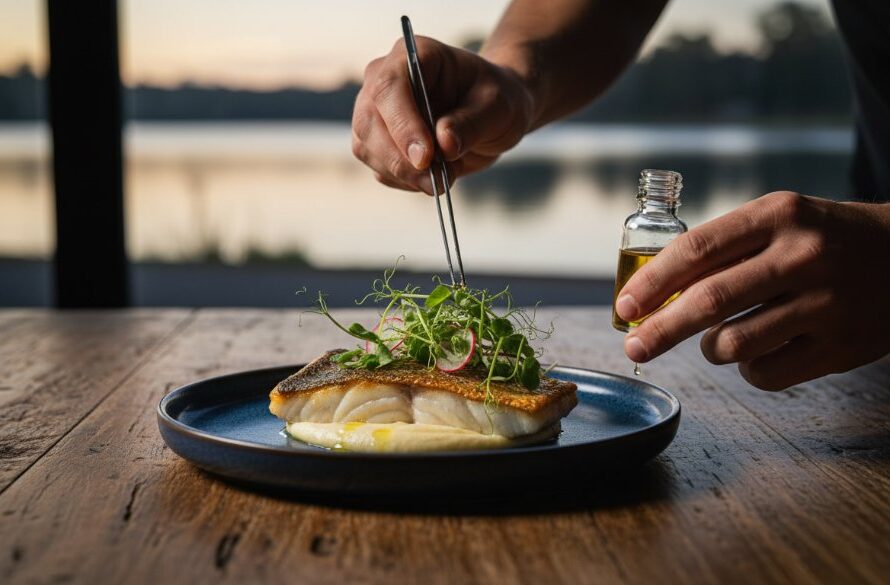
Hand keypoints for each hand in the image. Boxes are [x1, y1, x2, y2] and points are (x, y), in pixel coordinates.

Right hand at [352, 36, 534, 193]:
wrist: (490, 115)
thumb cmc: (494, 99)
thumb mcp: (498, 107)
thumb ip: (471, 123)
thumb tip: (444, 144)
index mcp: (412, 56)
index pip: (390, 87)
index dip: (403, 124)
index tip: (426, 157)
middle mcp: (383, 79)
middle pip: (369, 122)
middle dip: (402, 160)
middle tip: (440, 180)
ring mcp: (375, 112)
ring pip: (368, 150)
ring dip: (406, 175)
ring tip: (445, 177)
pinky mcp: (377, 143)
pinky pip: (381, 169)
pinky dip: (407, 182)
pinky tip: (434, 176)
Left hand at [614, 192, 889, 389]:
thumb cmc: (823, 239)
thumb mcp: (779, 221)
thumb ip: (722, 249)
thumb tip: (650, 292)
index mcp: (778, 215)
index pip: (697, 249)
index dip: (652, 282)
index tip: (625, 306)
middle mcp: (802, 255)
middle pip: (709, 301)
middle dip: (660, 330)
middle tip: (634, 346)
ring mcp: (826, 303)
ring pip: (733, 343)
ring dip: (711, 349)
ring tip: (718, 340)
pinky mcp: (841, 346)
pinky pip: (765, 373)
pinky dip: (747, 369)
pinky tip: (759, 352)